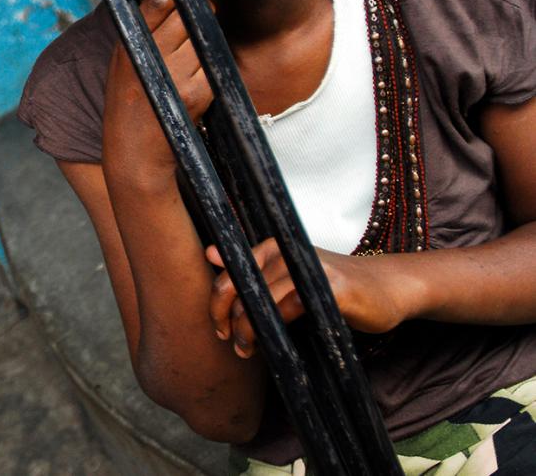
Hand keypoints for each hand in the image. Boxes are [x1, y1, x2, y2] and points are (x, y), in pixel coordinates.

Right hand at [101, 0, 213, 178]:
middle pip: (187, 17)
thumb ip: (144, 31)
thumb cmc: (130, 103)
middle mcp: (150, 58)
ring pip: (204, 40)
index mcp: (129, 47)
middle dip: (197, 12)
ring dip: (204, 44)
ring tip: (186, 63)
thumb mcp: (126, 63)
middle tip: (199, 16)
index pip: (155, 4)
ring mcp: (175, 76)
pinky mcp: (196, 93)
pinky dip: (208, 71)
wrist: (132, 152)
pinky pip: (213, 67)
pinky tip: (193, 84)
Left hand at [206, 239, 408, 358]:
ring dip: (250, 331)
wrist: (386, 288)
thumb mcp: (288, 275)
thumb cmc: (332, 286)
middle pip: (242, 287)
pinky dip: (277, 329)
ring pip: (263, 300)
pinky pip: (292, 308)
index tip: (219, 328)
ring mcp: (310, 268)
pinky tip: (274, 347)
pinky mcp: (332, 286)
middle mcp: (288, 251)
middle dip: (230, 320)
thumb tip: (210, 254)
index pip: (232, 272)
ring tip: (247, 351)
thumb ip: (252, 269)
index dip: (218, 303)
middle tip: (233, 344)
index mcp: (273, 246)